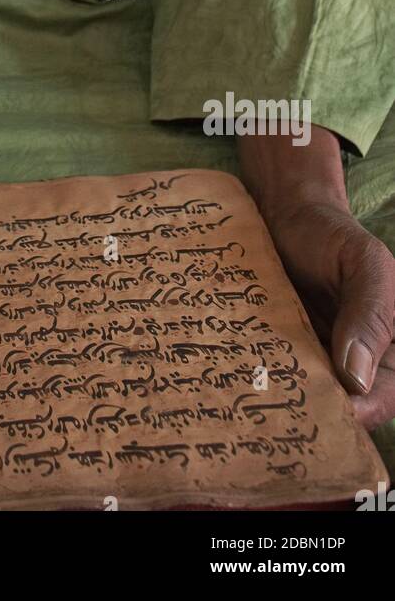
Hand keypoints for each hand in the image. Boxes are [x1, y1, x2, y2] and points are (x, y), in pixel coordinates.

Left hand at [262, 199, 394, 430]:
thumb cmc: (333, 234)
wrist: (287, 212)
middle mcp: (358, 359)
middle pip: (345, 405)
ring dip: (287, 399)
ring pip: (308, 394)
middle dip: (320, 412)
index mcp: (391, 345)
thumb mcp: (364, 262)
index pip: (386, 396)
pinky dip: (266, 378)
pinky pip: (278, 373)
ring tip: (262, 396)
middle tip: (287, 410)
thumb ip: (370, 313)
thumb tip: (357, 377)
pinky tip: (244, 378)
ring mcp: (318, 357)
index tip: (337, 410)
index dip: (365, 411)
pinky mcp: (283, 349)